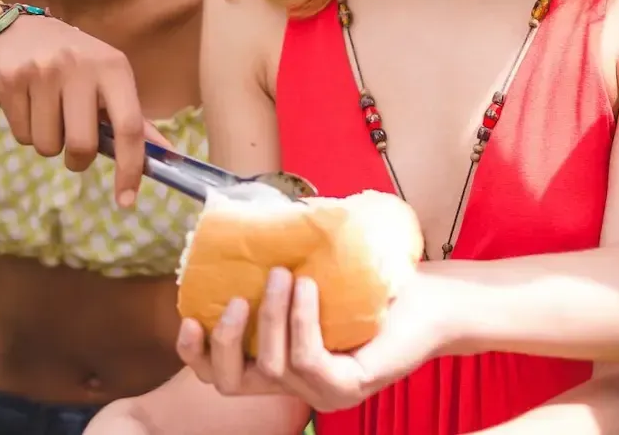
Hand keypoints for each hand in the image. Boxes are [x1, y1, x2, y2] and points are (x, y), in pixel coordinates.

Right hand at [0, 13, 169, 206]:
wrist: (18, 29)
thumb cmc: (75, 62)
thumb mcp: (108, 79)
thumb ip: (134, 119)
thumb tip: (167, 155)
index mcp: (113, 67)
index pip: (129, 126)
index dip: (130, 168)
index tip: (126, 200)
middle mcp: (79, 67)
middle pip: (82, 145)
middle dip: (77, 159)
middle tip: (74, 146)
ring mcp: (42, 72)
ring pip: (47, 146)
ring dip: (49, 143)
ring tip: (47, 114)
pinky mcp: (10, 80)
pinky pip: (21, 135)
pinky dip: (26, 132)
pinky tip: (27, 105)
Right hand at [178, 266, 455, 412]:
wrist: (430, 298)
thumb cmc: (373, 284)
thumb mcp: (310, 276)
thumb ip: (275, 270)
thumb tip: (238, 225)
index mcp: (280, 364)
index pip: (221, 375)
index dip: (195, 353)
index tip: (188, 316)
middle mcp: (297, 387)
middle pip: (230, 383)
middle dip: (224, 341)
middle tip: (237, 298)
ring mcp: (322, 393)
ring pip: (272, 365)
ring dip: (272, 315)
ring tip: (284, 273)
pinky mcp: (347, 387)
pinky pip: (306, 359)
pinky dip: (301, 319)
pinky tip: (309, 288)